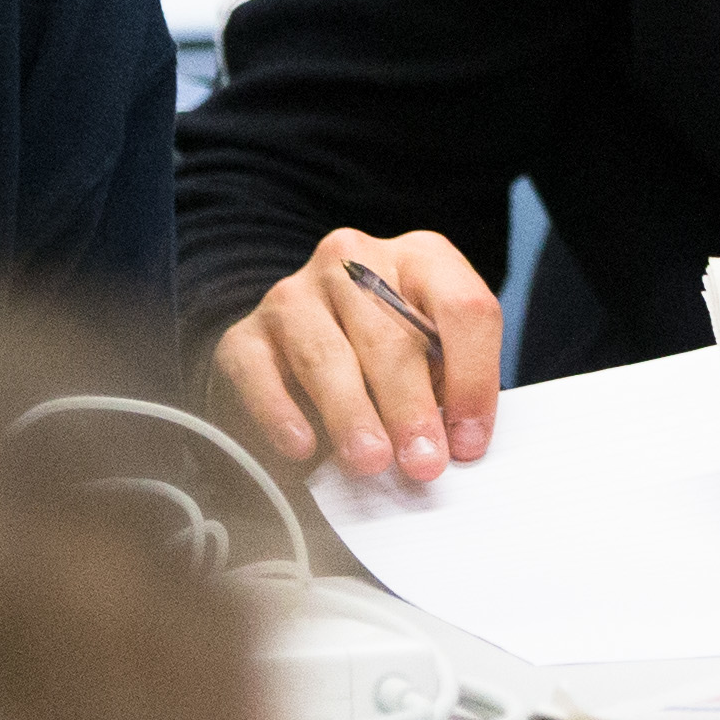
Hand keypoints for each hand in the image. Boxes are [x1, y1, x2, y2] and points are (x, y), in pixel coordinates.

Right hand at [210, 228, 497, 482]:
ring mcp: (295, 294)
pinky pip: (261, 374)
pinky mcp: (246, 334)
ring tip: (371, 461)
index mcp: (421, 258)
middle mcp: (355, 262)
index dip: (473, 378)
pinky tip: (303, 446)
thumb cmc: (386, 352)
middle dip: (410, 408)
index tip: (469, 442)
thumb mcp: (434, 351)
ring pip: (328, 356)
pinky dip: (282, 413)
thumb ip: (450, 386)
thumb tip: (459, 443)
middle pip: (393, 337)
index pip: (462, 307)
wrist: (300, 339)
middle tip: (422, 462)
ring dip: (353, 415)